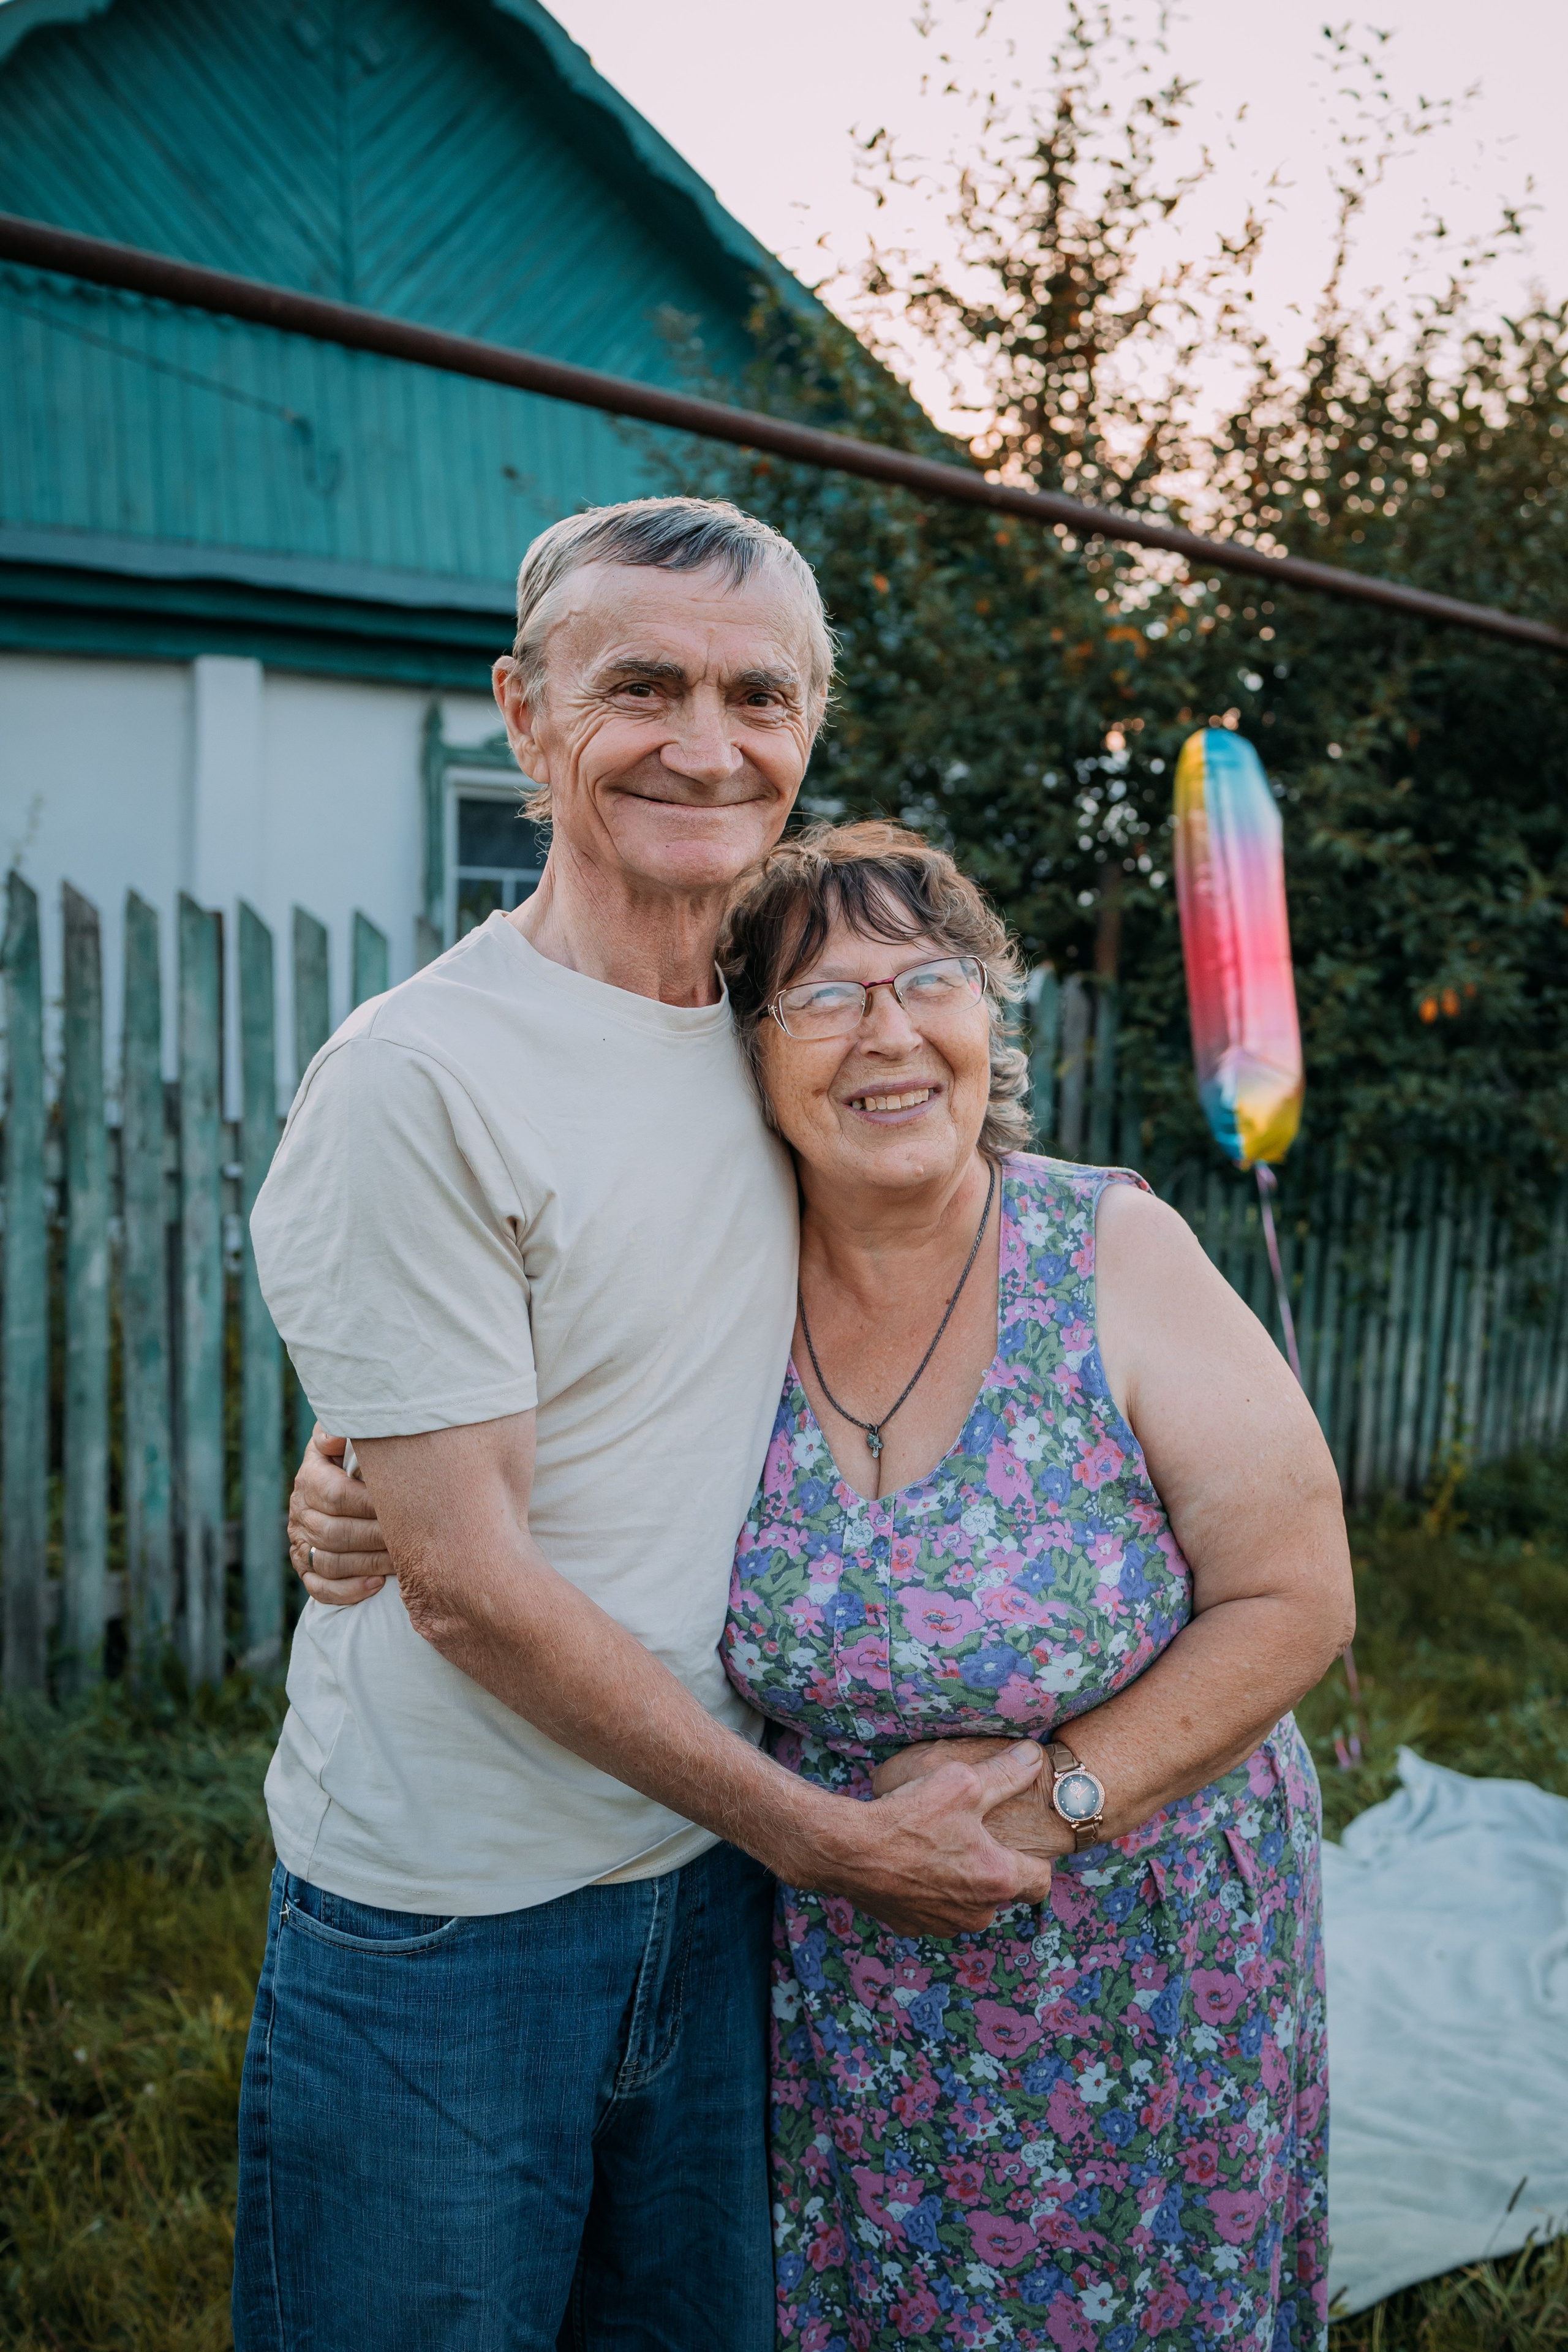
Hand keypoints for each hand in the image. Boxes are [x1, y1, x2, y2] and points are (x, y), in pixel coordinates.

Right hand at [288, 1429, 391, 1605]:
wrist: (336, 1481)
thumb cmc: (354, 1457)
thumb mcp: (347, 1437)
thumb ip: (343, 1431)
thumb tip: (336, 1436)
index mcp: (311, 1477)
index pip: (335, 1495)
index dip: (369, 1503)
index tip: (403, 1506)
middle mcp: (300, 1511)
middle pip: (335, 1532)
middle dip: (375, 1537)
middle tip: (412, 1539)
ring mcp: (300, 1542)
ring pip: (330, 1562)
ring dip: (368, 1564)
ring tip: (401, 1562)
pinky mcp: (305, 1568)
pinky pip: (319, 1588)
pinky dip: (347, 1590)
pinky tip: (376, 1585)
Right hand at [803, 1740, 1055, 1936]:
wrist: (848, 1849)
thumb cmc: (909, 1816)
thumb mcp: (963, 1782)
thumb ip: (1006, 1772)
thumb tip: (1034, 1756)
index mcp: (996, 1879)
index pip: (1040, 1881)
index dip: (1035, 1859)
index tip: (1018, 1842)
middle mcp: (976, 1913)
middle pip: (1001, 1892)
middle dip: (992, 1868)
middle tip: (971, 1837)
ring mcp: (942, 1925)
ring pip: (967, 1905)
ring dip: (960, 1883)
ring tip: (938, 1848)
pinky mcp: (911, 1927)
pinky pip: (933, 1911)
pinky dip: (929, 1892)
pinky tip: (912, 1864)